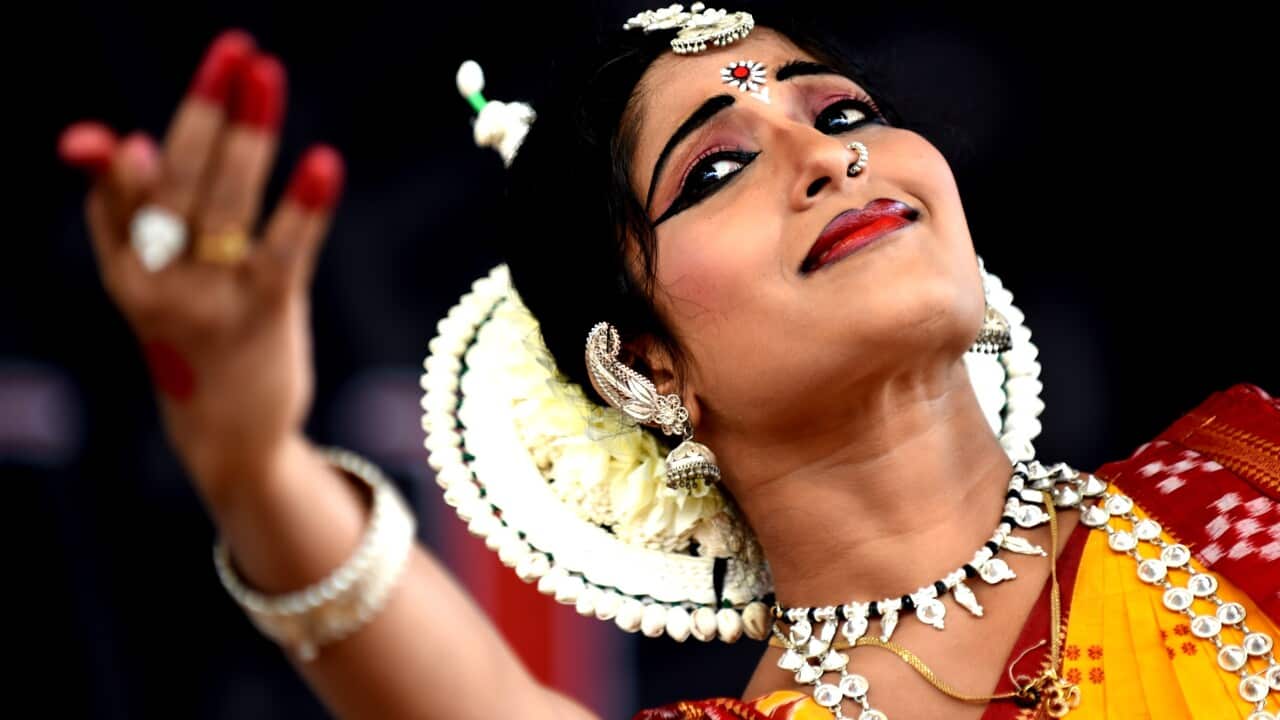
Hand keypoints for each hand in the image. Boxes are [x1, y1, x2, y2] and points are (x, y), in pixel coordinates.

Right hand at [58, 29, 344, 504]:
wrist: (230, 436)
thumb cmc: (193, 342)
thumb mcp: (153, 284)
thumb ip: (135, 215)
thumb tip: (122, 139)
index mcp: (123, 270)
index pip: (117, 196)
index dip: (120, 153)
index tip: (127, 126)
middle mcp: (157, 285)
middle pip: (178, 184)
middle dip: (205, 110)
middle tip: (235, 50)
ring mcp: (211, 302)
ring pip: (227, 207)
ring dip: (250, 136)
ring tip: (267, 75)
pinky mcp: (265, 316)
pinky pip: (284, 252)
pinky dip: (303, 206)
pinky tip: (323, 162)